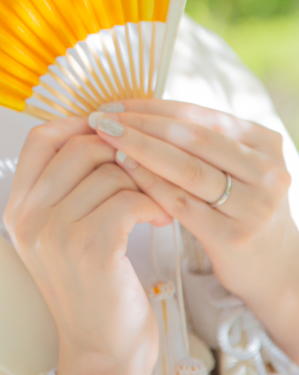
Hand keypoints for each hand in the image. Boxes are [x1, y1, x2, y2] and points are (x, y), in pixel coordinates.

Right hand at [4, 117, 170, 374]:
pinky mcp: (90, 248)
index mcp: (17, 208)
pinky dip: (153, 203)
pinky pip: (128, 198)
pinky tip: (162, 218)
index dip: (77, 124)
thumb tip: (102, 129)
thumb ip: (67, 187)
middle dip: (121, 154)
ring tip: (157, 201)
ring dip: (143, 182)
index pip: (39, 137)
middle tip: (145, 174)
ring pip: (109, 171)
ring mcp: (54, 232)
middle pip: (79, 147)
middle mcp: (28, 217)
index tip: (112, 134)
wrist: (103, 354)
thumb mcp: (62, 235)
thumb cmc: (94, 289)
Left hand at [89, 100, 298, 362]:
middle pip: (191, 138)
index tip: (114, 104)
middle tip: (100, 118)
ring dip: (140, 149)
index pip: (199, 115)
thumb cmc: (238, 207)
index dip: (152, 107)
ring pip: (186, 168)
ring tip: (105, 139)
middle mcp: (266, 171)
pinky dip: (149, 183)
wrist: (273, 270)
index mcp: (264, 142)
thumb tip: (134, 109)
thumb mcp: (233, 166)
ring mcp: (253, 205)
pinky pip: (181, 203)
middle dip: (141, 124)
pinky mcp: (233, 236)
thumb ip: (198, 140)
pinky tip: (123, 170)